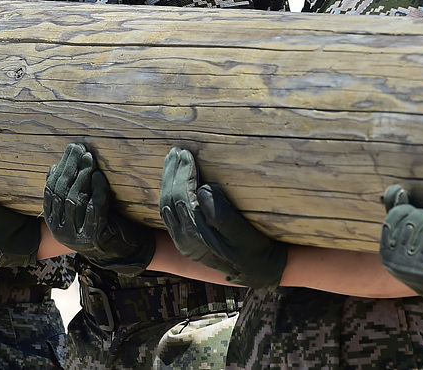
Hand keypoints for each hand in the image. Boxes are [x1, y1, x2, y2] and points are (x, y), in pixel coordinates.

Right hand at [44, 143, 153, 274]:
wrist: (121, 253)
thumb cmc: (100, 225)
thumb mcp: (79, 209)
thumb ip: (66, 193)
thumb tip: (53, 168)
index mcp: (53, 222)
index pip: (51, 190)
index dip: (60, 168)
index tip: (69, 150)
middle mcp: (60, 231)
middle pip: (62, 192)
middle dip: (70, 167)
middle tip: (78, 148)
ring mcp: (76, 236)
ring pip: (76, 200)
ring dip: (82, 176)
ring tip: (89, 158)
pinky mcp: (94, 237)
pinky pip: (94, 209)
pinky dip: (97, 191)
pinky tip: (99, 176)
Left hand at [158, 147, 285, 288]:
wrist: (256, 271)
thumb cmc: (253, 249)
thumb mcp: (242, 232)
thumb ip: (221, 214)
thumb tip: (202, 189)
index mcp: (196, 236)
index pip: (181, 197)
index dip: (183, 173)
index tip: (187, 153)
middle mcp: (184, 240)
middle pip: (169, 200)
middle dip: (171, 173)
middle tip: (176, 151)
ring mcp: (182, 242)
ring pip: (166, 206)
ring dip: (168, 181)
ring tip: (172, 160)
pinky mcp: (185, 241)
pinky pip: (169, 213)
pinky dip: (170, 193)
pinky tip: (174, 181)